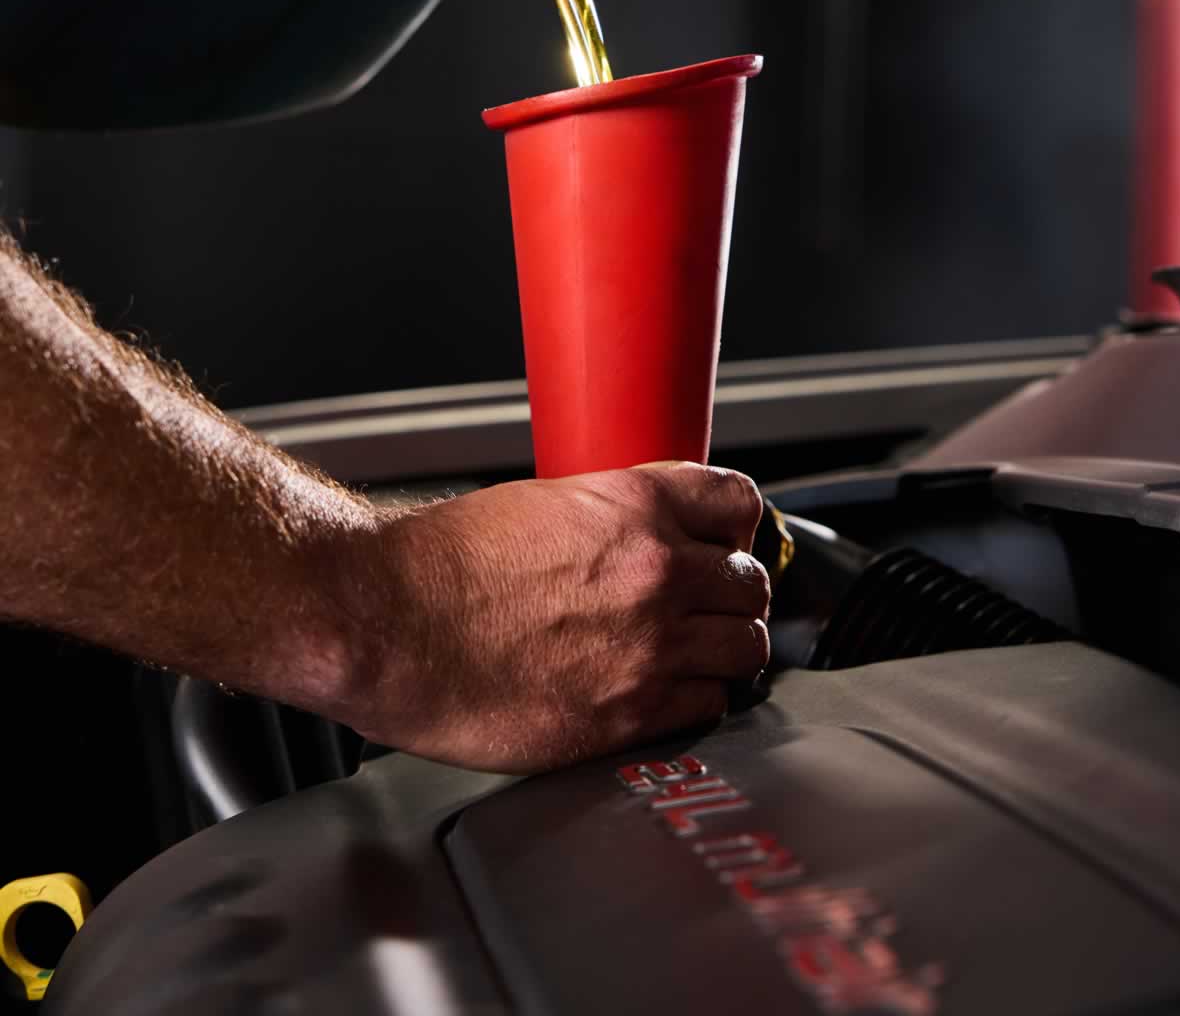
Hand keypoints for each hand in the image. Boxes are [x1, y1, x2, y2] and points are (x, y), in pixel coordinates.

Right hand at [340, 463, 769, 772]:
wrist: (391, 622)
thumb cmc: (444, 563)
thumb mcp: (544, 502)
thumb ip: (616, 517)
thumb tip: (653, 536)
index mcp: (636, 504)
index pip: (738, 502)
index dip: (734, 527)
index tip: (725, 543)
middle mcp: (657, 569)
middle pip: (751, 582)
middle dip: (732, 593)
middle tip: (707, 606)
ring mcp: (651, 645)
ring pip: (745, 647)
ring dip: (724, 649)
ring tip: (693, 653)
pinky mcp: (630, 714)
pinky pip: (709, 705)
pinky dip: (698, 699)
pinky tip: (667, 691)